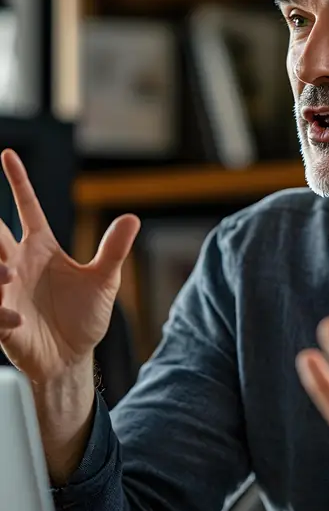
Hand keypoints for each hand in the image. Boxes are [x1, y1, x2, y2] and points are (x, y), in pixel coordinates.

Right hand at [0, 149, 139, 383]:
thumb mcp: (104, 281)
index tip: (8, 153)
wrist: (72, 357)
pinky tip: (18, 320)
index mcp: (41, 248)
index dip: (18, 181)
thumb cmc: (84, 316)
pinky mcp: (1, 320)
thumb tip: (132, 218)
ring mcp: (6, 291)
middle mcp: (19, 263)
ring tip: (9, 275)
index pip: (26, 207)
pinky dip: (1, 312)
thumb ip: (113, 251)